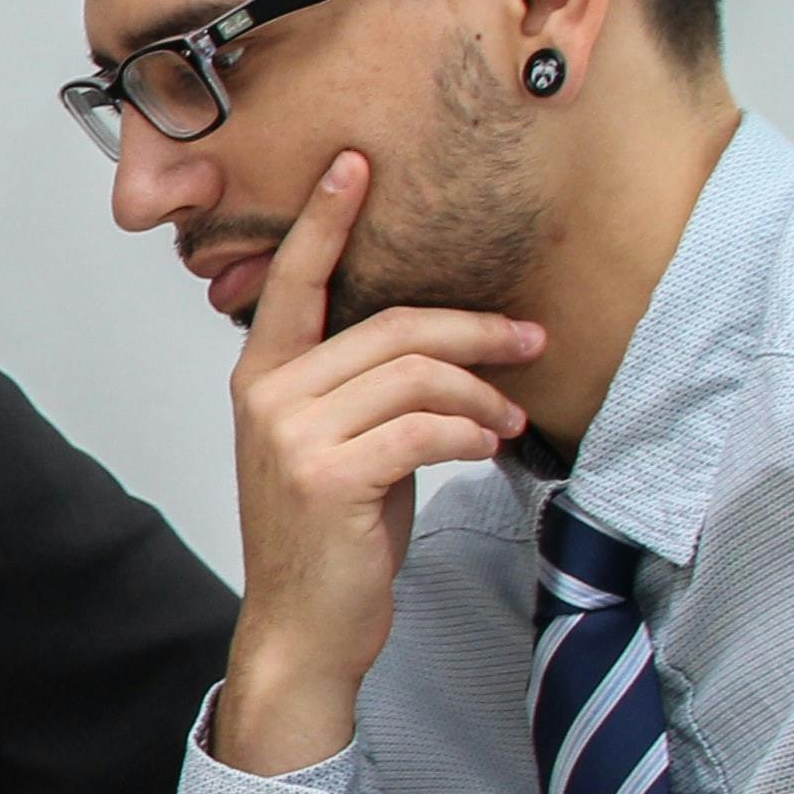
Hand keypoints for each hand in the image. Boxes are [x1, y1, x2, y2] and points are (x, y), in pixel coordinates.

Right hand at [209, 151, 544, 777]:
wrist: (305, 626)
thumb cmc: (330, 538)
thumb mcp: (339, 446)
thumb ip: (365, 390)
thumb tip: (446, 347)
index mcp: (263, 377)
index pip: (293, 281)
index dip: (326, 221)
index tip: (356, 166)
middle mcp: (268, 395)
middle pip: (390, 326)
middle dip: (474, 329)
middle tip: (530, 339)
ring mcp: (293, 435)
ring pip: (415, 374)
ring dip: (482, 393)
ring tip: (509, 420)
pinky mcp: (330, 475)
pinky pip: (424, 427)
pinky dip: (469, 432)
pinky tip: (486, 446)